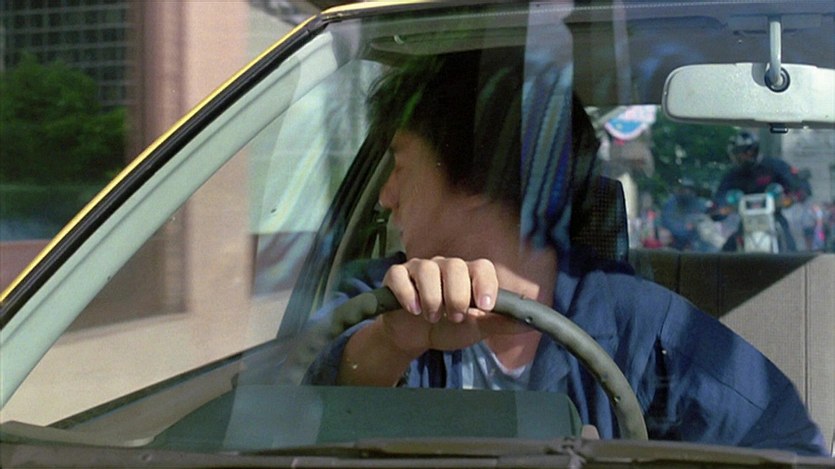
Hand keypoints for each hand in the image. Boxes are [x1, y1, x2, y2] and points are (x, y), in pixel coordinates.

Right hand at [379, 257, 527, 355]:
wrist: (415, 337)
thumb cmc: (448, 327)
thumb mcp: (476, 328)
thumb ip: (501, 323)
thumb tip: (531, 321)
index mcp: (467, 275)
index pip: (481, 267)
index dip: (485, 284)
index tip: (484, 308)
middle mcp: (444, 266)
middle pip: (455, 266)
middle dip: (457, 296)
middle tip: (455, 317)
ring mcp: (419, 269)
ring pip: (427, 270)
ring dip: (433, 298)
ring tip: (433, 317)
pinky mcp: (396, 277)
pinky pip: (399, 275)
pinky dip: (407, 293)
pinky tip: (413, 310)